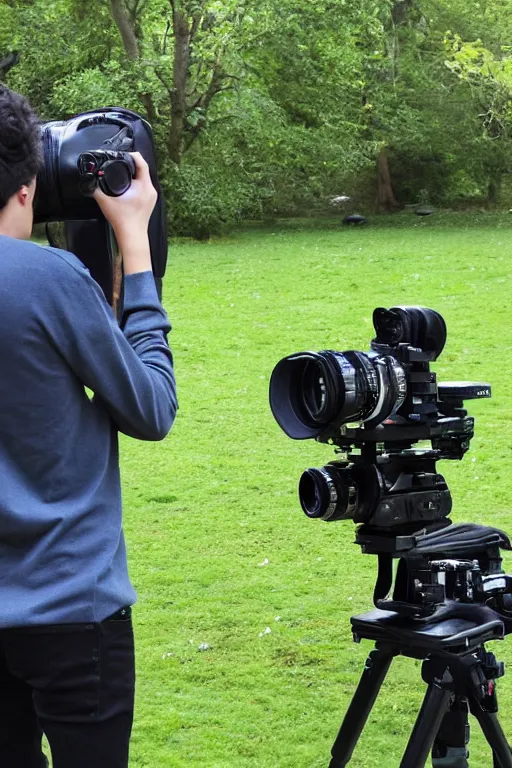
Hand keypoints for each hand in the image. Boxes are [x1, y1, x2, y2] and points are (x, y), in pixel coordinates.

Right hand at [93, 152, 157, 274]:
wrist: (132, 236)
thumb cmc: (122, 220)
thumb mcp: (105, 201)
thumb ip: (95, 189)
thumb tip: (89, 181)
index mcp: (143, 186)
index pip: (141, 162)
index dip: (132, 155)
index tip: (122, 154)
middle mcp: (151, 189)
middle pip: (143, 169)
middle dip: (131, 164)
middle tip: (120, 162)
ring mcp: (152, 196)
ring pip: (144, 178)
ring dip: (134, 174)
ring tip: (123, 172)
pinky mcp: (150, 202)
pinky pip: (144, 186)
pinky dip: (137, 183)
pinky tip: (128, 185)